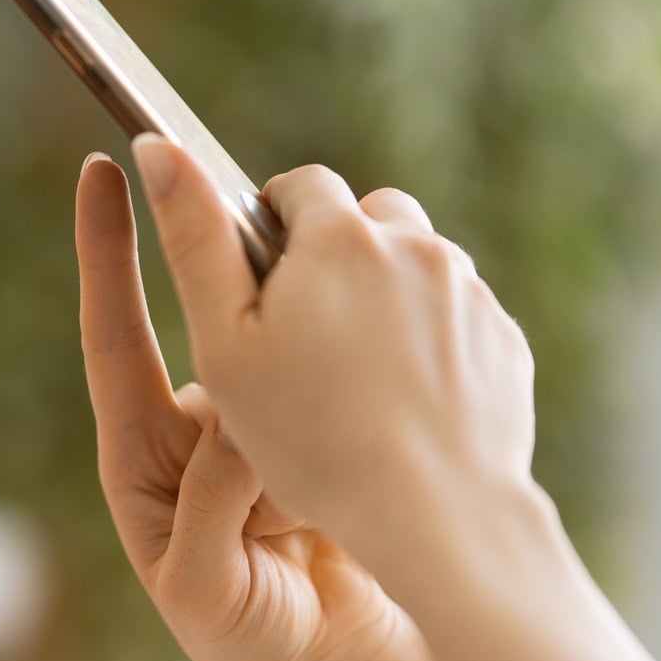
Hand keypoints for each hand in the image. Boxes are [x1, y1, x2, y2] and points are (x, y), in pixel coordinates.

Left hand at [76, 153, 450, 660]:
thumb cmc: (254, 651)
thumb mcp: (208, 589)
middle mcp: (203, 433)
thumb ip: (210, 506)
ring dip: (307, 367)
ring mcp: (271, 430)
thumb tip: (233, 427)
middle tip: (270, 324)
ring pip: (286, 357)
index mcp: (146, 460)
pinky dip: (354, 392)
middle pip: (214, 332)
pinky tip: (379, 425)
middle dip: (242, 310)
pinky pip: (336, 390)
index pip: (116, 338)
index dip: (106, 256)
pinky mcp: (334, 438)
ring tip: (312, 474)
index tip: (103, 172)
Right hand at [126, 135, 537, 564]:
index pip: (300, 185)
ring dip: (386, 296)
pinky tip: (403, 402)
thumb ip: (194, 240)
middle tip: (304, 336)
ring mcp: (469, 293)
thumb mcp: (225, 344)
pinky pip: (457, 317)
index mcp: (339, 238)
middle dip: (337, 255)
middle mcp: (415, 245)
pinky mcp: (504, 341)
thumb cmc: (309, 438)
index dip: (271, 226)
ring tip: (355, 376)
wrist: (434, 515)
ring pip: (418, 264)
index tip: (260, 286)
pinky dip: (430, 341)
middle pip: (368, 215)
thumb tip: (157, 145)